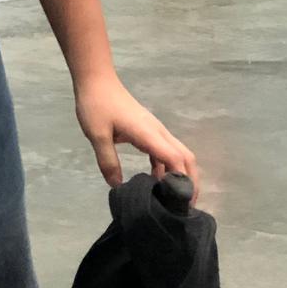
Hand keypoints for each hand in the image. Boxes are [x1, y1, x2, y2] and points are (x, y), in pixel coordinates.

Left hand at [74, 72, 199, 199]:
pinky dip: (165, 166)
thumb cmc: (97, 105)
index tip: (180, 201)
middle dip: (190, 181)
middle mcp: (159, 133)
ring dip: (179, 174)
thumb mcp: (97, 135)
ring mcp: (155, 131)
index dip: (182, 181)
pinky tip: (155, 179)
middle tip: (184, 205)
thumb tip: (118, 186)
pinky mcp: (148, 131)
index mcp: (149, 134)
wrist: (96, 81)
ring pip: (177, 155)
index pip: (176, 160)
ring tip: (171, 197)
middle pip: (186, 158)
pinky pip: (164, 151)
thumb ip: (108, 161)